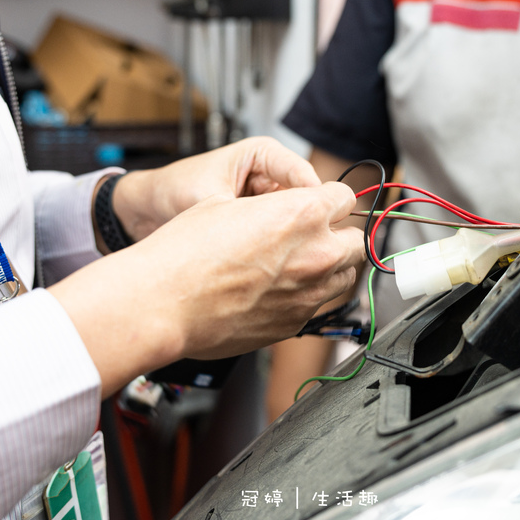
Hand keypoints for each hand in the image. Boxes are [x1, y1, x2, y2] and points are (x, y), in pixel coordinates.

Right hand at [50, 181, 364, 397]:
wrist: (164, 302)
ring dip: (330, 266)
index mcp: (302, 213)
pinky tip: (276, 290)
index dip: (327, 199)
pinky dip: (306, 295)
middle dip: (337, 234)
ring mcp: (309, 293)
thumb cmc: (186, 252)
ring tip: (297, 263)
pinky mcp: (295, 323)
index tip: (319, 204)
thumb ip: (276, 207)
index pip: (343, 197)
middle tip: (313, 234)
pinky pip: (318, 305)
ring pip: (345, 275)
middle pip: (355, 239)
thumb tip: (290, 210)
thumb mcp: (230, 204)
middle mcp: (315, 254)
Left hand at [109, 137, 321, 243]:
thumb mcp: (207, 195)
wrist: (146, 210)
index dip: (311, 205)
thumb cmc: (171, 189)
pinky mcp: (260, 223)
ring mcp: (267, 201)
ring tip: (279, 258)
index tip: (315, 227)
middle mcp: (270, 175)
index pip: (303, 177)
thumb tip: (272, 227)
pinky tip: (271, 264)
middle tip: (299, 249)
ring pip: (295, 223)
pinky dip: (275, 250)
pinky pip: (279, 237)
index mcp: (263, 154)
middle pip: (305, 202)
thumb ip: (239, 210)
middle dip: (301, 225)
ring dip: (287, 240)